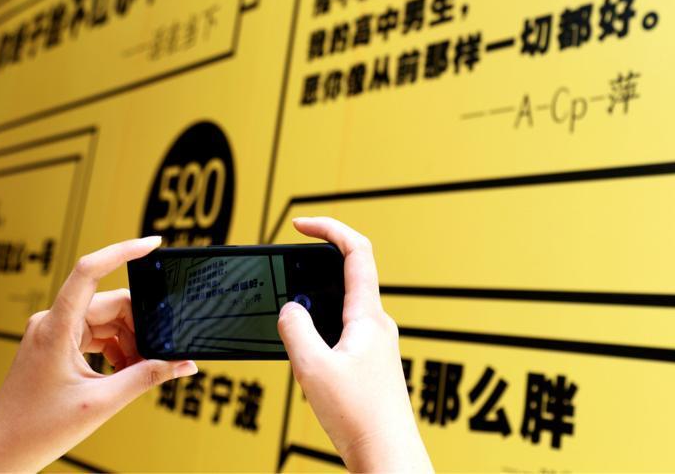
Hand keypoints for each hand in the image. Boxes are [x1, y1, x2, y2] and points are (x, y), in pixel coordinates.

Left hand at [0, 237, 197, 472]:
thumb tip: (183, 364)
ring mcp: (54, 332)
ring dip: (130, 341)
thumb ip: (147, 377)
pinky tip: (127, 370)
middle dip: (140, 326)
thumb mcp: (102, 402)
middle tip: (160, 353)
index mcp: (56, 327)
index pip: (89, 271)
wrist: (3, 451)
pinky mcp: (58, 344)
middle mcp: (53, 322)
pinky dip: (118, 348)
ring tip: (142, 370)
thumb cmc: (37, 429)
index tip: (153, 244)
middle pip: (111, 304)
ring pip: (108, 320)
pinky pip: (98, 333)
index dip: (122, 251)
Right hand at [278, 217, 431, 472]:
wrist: (387, 455)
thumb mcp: (313, 369)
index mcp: (368, 316)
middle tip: (288, 267)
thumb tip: (290, 309)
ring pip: (344, 307)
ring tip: (291, 319)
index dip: (329, 228)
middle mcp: (378, 325)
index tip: (300, 223)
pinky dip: (322, 330)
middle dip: (317, 265)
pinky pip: (344, 332)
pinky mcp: (372, 364)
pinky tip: (307, 355)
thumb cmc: (360, 416)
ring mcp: (377, 344)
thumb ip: (295, 331)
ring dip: (317, 303)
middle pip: (350, 275)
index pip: (356, 252)